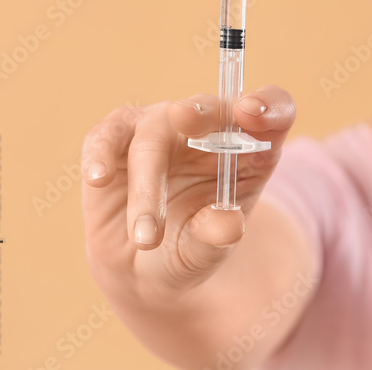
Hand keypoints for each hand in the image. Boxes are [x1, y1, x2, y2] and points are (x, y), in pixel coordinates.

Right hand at [81, 85, 294, 301]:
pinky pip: (107, 136)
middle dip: (201, 111)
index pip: (273, 111)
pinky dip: (100, 154)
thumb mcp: (210, 250)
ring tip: (147, 239)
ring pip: (154, 135)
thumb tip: (228, 223)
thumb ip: (219, 236)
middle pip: (211, 107)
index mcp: (250, 148)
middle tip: (187, 117)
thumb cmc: (192, 246)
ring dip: (148, 186)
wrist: (143, 265)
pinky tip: (98, 179)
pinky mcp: (116, 138)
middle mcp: (209, 128)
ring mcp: (162, 128)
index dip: (268, 106)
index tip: (254, 114)